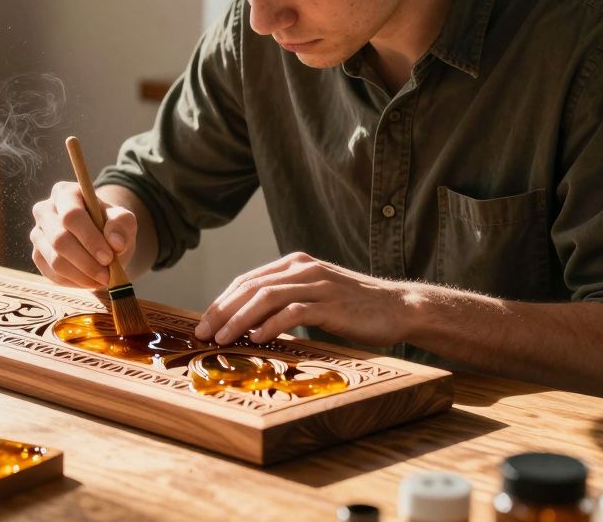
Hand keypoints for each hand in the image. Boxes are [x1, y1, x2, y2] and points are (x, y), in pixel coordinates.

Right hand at [30, 181, 136, 288]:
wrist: (100, 239)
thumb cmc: (110, 225)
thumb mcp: (123, 220)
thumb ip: (122, 225)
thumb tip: (115, 242)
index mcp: (64, 193)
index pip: (71, 215)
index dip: (90, 238)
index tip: (109, 257)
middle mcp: (44, 211)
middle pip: (59, 240)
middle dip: (86, 262)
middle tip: (108, 276)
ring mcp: (38, 234)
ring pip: (55, 261)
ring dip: (82, 275)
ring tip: (103, 280)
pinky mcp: (37, 255)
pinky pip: (53, 275)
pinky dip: (75, 282)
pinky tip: (91, 281)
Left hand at [194, 252, 414, 346]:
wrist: (398, 308)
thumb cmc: (353, 308)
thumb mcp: (314, 296)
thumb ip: (285, 300)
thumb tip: (249, 322)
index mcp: (295, 264)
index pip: (247, 280)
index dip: (222, 301)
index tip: (205, 322)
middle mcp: (303, 269)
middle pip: (250, 287)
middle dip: (222, 310)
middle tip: (204, 333)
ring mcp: (317, 284)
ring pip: (266, 297)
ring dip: (240, 319)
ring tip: (223, 338)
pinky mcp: (331, 303)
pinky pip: (293, 312)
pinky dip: (271, 325)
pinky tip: (257, 339)